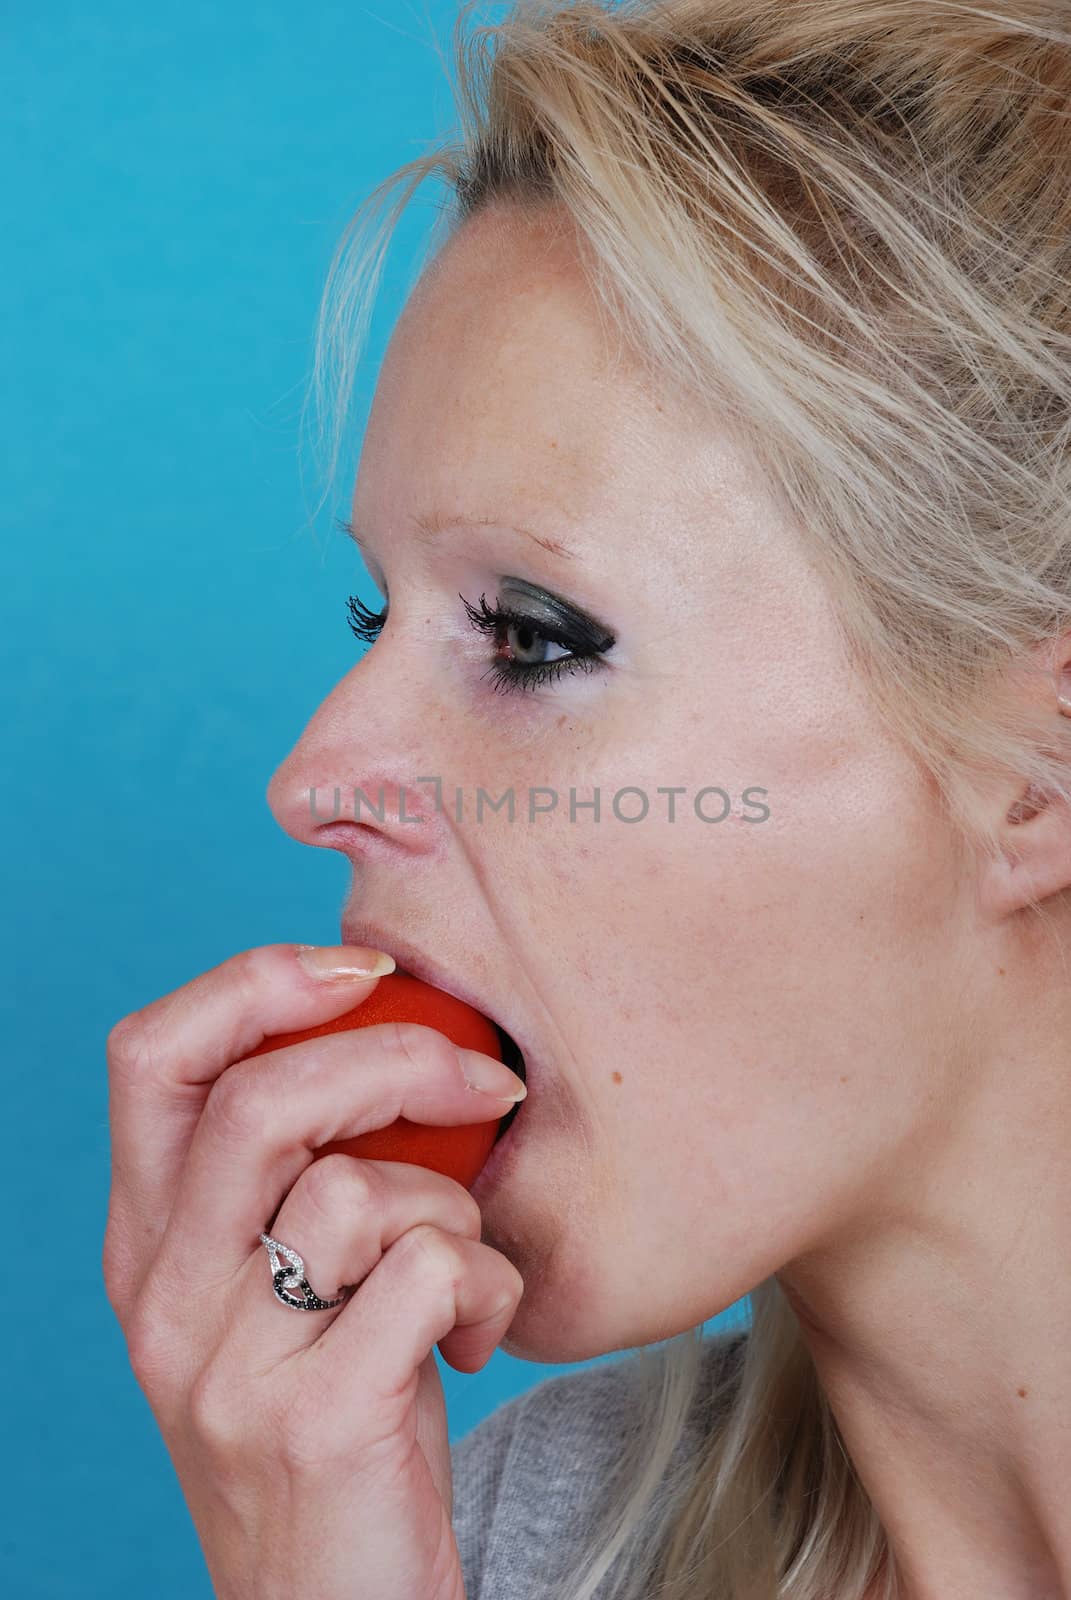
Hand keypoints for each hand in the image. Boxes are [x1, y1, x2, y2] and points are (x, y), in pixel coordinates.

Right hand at [103, 943, 526, 1599]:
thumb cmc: (336, 1417)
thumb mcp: (286, 1288)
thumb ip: (303, 1173)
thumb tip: (401, 1024)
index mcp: (148, 1242)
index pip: (151, 1055)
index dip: (259, 980)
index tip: (366, 968)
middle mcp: (164, 1297)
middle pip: (257, 1100)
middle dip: (397, 1060)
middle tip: (483, 1083)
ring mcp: (228, 1365)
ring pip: (358, 1187)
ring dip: (454, 1209)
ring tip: (461, 1272)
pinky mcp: (313, 1419)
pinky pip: (431, 1271)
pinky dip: (489, 1282)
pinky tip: (477, 1333)